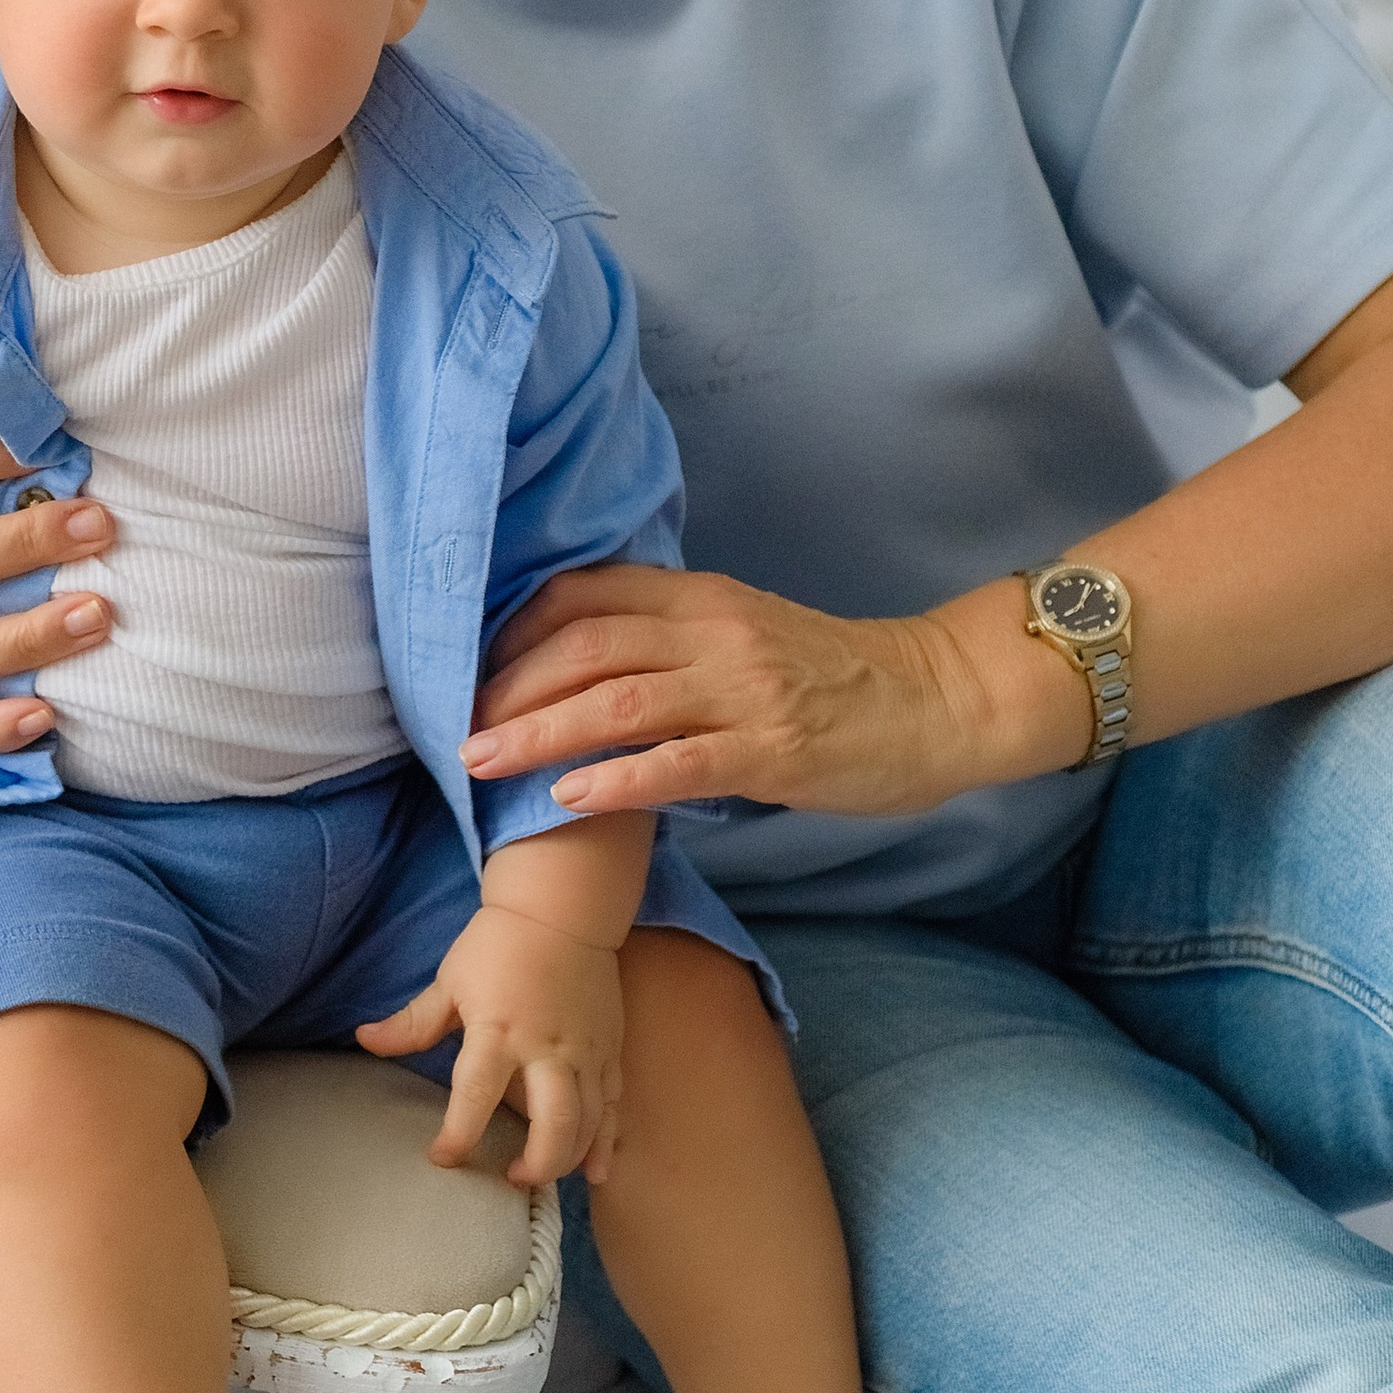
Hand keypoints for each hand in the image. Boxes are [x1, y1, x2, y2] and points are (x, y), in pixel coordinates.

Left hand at [356, 905, 625, 1189]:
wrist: (562, 908)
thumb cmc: (499, 944)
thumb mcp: (450, 980)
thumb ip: (413, 1022)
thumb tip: (363, 1039)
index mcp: (499, 1031)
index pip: (475, 1096)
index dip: (458, 1136)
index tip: (441, 1157)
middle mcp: (547, 1048)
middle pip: (553, 1124)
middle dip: (535, 1164)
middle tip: (510, 1176)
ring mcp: (585, 1051)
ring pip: (588, 1122)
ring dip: (568, 1158)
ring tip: (540, 1175)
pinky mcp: (609, 1049)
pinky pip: (614, 1105)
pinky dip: (607, 1141)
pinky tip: (597, 1171)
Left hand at [461, 561, 1004, 821]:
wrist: (935, 699)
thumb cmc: (834, 676)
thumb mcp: (744, 632)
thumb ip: (675, 636)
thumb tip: (589, 660)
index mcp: (701, 598)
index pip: (587, 595)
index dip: (518, 630)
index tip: (474, 669)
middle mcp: (713, 633)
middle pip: (587, 647)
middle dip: (511, 688)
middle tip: (456, 730)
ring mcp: (743, 691)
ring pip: (619, 702)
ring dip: (540, 732)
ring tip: (482, 763)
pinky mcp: (772, 750)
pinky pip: (681, 762)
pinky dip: (617, 778)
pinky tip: (568, 797)